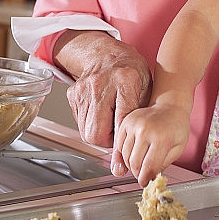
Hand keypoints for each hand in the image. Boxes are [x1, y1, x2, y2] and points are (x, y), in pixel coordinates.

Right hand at [55, 33, 151, 157]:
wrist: (105, 53)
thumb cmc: (130, 72)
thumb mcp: (146, 89)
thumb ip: (142, 117)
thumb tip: (137, 149)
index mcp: (125, 79)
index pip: (123, 121)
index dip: (122, 146)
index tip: (121, 166)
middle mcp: (100, 84)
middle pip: (97, 132)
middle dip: (108, 141)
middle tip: (117, 132)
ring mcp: (83, 89)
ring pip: (86, 131)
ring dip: (100, 134)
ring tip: (110, 120)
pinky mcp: (72, 93)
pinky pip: (79, 122)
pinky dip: (91, 124)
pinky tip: (100, 112)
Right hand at [113, 103, 190, 186]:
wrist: (169, 106)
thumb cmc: (176, 127)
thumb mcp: (178, 148)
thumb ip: (164, 164)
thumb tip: (150, 178)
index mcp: (162, 138)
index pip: (149, 167)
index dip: (145, 179)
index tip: (145, 183)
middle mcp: (145, 130)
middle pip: (135, 163)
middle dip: (138, 173)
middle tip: (142, 175)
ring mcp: (134, 125)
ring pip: (125, 155)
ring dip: (130, 164)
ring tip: (139, 164)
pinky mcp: (126, 122)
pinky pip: (119, 145)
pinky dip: (124, 153)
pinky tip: (133, 154)